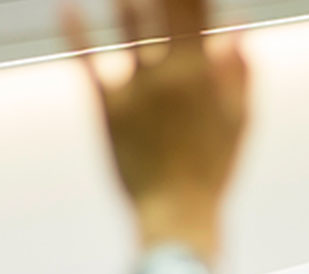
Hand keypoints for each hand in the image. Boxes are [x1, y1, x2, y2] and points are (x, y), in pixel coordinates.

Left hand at [63, 0, 248, 260]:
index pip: (198, 7)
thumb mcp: (239, 123)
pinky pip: (87, 61)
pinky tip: (68, 9)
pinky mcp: (107, 109)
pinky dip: (76, 32)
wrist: (177, 216)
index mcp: (203, 74)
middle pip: (164, 6)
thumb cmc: (212, 172)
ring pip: (128, 23)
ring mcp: (135, 90)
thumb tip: (236, 24)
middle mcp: (169, 74)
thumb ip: (239, 72)